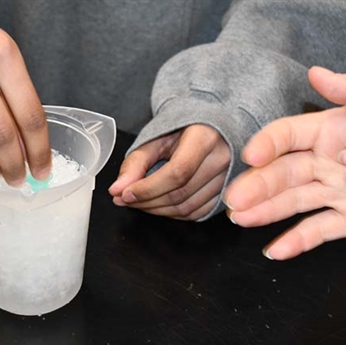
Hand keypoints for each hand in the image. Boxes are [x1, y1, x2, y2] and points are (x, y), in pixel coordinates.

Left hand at [109, 124, 230, 219]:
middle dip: (146, 201)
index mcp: (205, 137)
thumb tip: (117, 189)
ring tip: (137, 201)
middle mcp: (222, 158)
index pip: (177, 172)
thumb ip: (135, 163)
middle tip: (123, 198)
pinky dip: (172, 214)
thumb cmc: (182, 131)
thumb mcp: (155, 139)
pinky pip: (196, 213)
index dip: (148, 188)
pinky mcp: (226, 193)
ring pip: (187, 207)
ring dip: (156, 210)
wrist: (210, 128)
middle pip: (180, 193)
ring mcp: (228, 178)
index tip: (125, 194)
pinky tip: (157, 204)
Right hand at [224, 67, 345, 259]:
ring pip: (294, 202)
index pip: (287, 136)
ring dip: (266, 212)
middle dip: (256, 186)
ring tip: (240, 221)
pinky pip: (320, 230)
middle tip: (234, 202)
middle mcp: (329, 161)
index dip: (266, 145)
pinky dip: (297, 242)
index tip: (250, 156)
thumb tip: (316, 74)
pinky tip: (275, 250)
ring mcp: (338, 191)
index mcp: (333, 130)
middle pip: (283, 172)